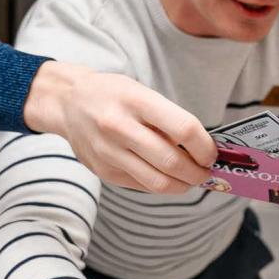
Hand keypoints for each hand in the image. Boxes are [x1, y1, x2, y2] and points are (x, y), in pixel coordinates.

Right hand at [24, 62, 215, 193]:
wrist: (67, 102)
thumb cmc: (113, 95)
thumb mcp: (142, 92)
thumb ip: (169, 118)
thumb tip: (202, 148)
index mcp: (136, 100)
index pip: (184, 129)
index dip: (205, 147)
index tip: (211, 154)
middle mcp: (119, 127)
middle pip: (172, 161)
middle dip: (198, 173)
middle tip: (206, 173)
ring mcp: (109, 152)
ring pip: (158, 182)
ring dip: (183, 185)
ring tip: (191, 180)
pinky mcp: (103, 171)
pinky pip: (142, 186)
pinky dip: (161, 185)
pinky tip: (167, 178)